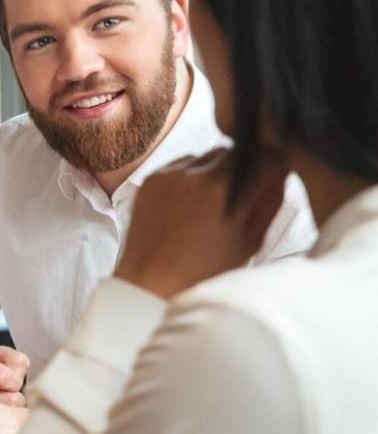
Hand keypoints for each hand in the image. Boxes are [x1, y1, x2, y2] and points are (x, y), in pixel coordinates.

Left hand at [114, 147, 288, 299]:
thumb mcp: (252, 241)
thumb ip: (271, 201)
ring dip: (219, 169)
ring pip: (209, 154)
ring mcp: (171, 174)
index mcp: (228, 191)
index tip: (275, 174)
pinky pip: (182, 163)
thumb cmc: (207, 271)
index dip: (277, 163)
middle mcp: (198, 175)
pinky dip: (192, 175)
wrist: (151, 283)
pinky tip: (192, 202)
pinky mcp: (152, 178)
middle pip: (237, 150)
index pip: (267, 155)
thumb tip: (281, 173)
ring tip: (216, 201)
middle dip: (247, 165)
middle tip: (246, 191)